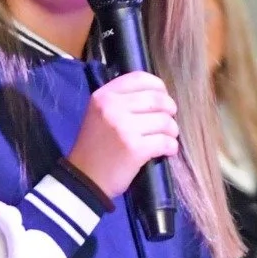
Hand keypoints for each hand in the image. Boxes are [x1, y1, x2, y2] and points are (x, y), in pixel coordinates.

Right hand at [65, 72, 179, 200]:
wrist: (85, 179)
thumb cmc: (94, 147)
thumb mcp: (99, 115)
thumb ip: (121, 101)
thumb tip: (158, 95)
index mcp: (103, 96)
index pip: (139, 78)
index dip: (158, 86)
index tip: (162, 97)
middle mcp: (112, 108)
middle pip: (157, 99)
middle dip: (169, 110)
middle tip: (167, 121)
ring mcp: (124, 128)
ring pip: (164, 120)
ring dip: (171, 130)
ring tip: (167, 137)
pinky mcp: (135, 149)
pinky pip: (165, 141)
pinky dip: (171, 147)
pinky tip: (167, 150)